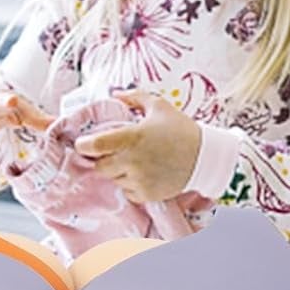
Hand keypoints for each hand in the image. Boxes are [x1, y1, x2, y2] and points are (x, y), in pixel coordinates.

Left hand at [74, 90, 202, 201]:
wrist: (205, 157)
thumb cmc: (181, 129)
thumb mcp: (159, 106)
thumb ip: (134, 97)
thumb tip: (114, 95)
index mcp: (132, 137)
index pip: (94, 145)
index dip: (84, 145)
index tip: (85, 144)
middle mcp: (132, 161)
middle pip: (100, 167)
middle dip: (104, 160)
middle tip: (114, 153)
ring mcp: (139, 180)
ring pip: (114, 180)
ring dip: (118, 173)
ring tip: (134, 163)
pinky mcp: (147, 195)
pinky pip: (128, 193)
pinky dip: (131, 186)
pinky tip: (143, 175)